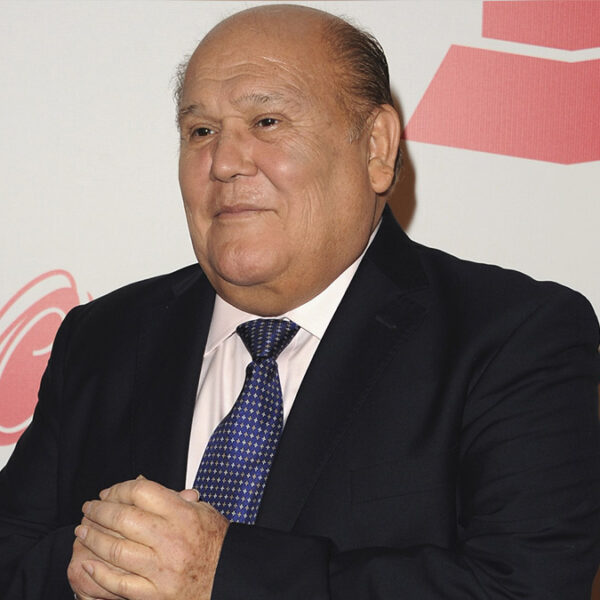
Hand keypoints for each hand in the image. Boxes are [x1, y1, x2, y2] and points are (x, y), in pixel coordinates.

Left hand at [73, 478, 228, 599]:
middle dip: (100, 512)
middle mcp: (170, 540)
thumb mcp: (203, 512)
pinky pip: (119, 583)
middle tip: (89, 509)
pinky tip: (89, 562)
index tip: (107, 493)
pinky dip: (100, 573)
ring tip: (83, 530)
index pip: (141, 492)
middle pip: (123, 519)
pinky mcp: (154, 595)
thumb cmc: (217, 544)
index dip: (118, 489)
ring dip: (93, 538)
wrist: (230, 579)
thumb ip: (174, 498)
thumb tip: (141, 484)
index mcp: (183, 515)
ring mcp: (160, 569)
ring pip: (115, 550)